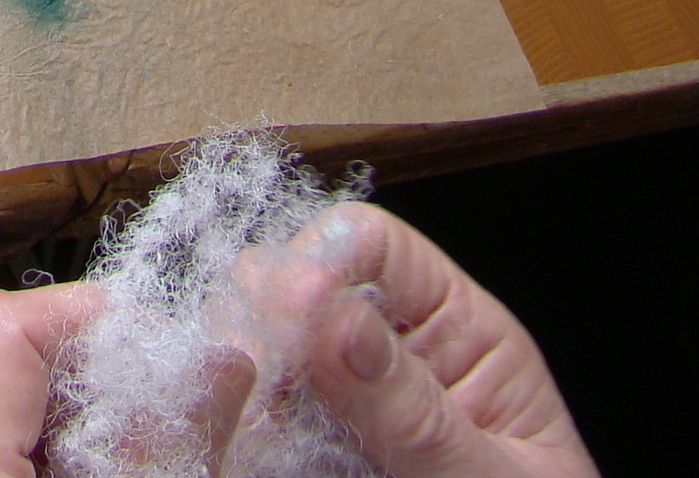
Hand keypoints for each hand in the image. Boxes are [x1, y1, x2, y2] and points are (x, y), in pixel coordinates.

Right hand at [257, 204, 597, 477]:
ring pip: (259, 352)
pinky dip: (240, 430)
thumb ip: (417, 411)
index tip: (289, 311)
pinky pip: (253, 420)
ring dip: (244, 380)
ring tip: (258, 430)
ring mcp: (340, 405)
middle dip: (264, 321)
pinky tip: (250, 448)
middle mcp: (391, 353)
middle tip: (260, 386)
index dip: (320, 259)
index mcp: (458, 331)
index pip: (372, 245)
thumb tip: (336, 318)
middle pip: (294, 283)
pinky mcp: (306, 453)